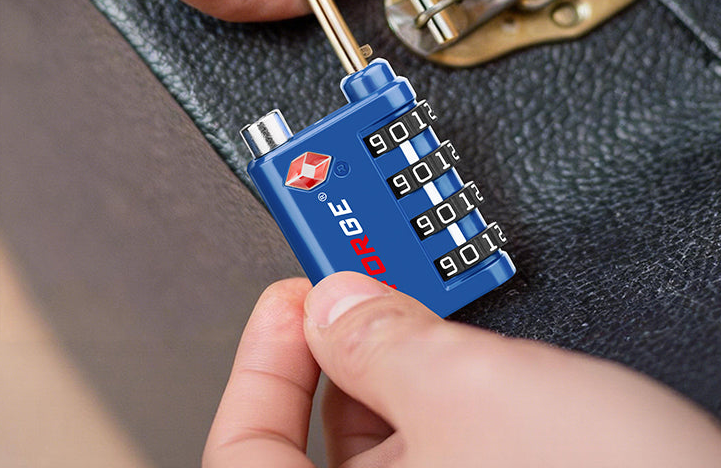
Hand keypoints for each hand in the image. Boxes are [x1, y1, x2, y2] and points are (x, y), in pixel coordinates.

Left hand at [203, 272, 720, 466]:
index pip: (245, 452)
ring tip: (417, 291)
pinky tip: (473, 345)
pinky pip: (449, 451)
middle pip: (318, 443)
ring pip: (390, 445)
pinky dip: (450, 395)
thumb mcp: (475, 390)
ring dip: (398, 362)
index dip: (257, 364)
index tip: (293, 289)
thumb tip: (339, 297)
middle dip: (337, 347)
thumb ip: (384, 337)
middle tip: (358, 270)